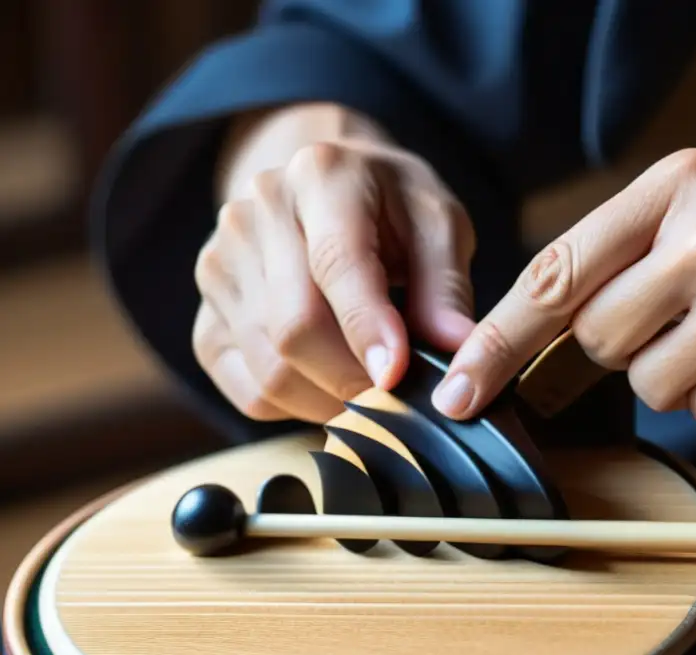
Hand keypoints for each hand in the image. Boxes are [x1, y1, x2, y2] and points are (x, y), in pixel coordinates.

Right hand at [192, 121, 475, 422]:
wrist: (322, 190)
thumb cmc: (390, 208)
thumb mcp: (437, 223)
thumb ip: (445, 286)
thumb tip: (458, 348)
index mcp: (320, 174)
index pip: (336, 262)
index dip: (368, 327)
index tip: (398, 376)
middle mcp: (254, 213)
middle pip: (294, 326)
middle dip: (354, 378)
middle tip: (402, 399)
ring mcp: (219, 265)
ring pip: (270, 369)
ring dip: (330, 400)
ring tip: (374, 393)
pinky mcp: (206, 317)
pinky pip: (249, 391)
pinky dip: (297, 408)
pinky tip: (331, 387)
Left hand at [431, 148, 695, 430]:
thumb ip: (638, 247)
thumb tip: (547, 320)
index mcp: (684, 184)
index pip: (555, 270)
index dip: (495, 337)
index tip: (459, 386)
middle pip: (594, 334)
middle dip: (629, 345)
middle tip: (695, 322)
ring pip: (645, 381)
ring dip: (686, 375)